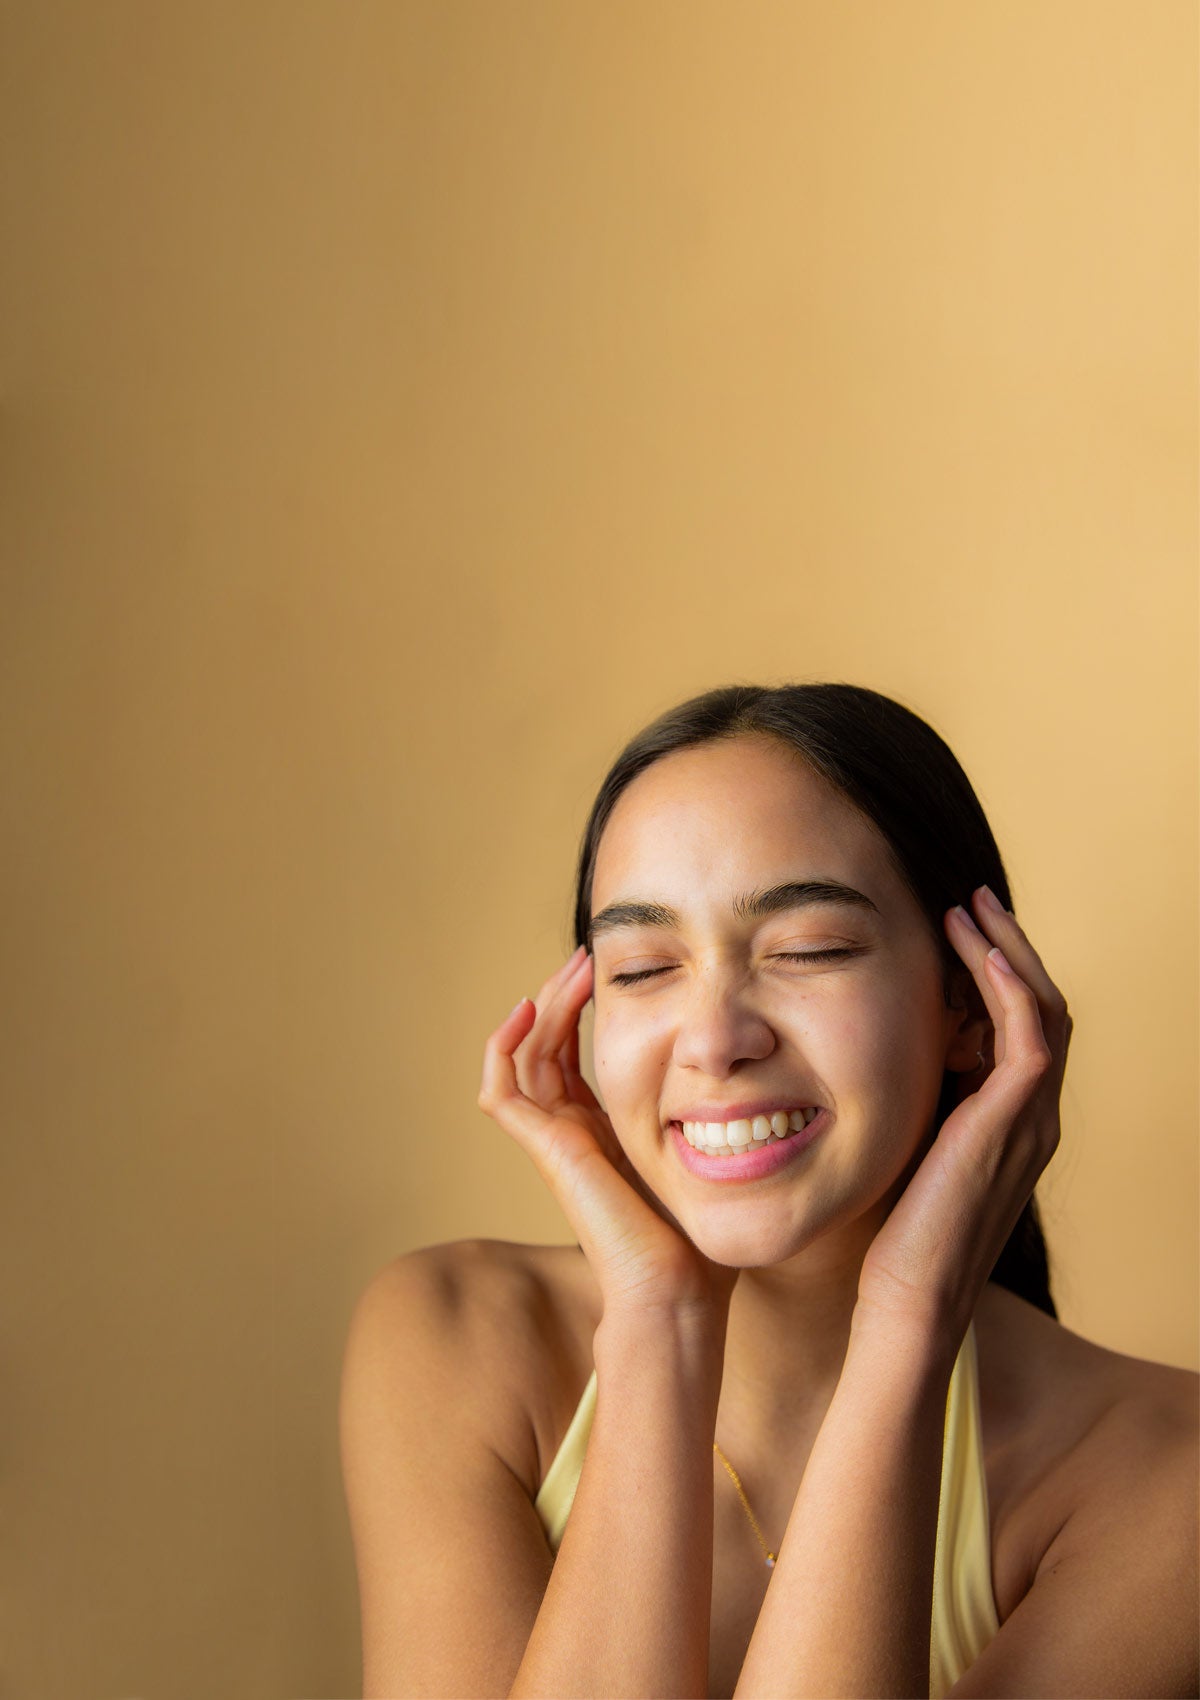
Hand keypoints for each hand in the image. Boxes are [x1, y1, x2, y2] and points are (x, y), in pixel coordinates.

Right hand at [478, 946, 737, 1318]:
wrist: (681, 1288)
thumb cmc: (701, 1235)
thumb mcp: (708, 1151)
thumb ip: (710, 1116)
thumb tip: (750, 1067)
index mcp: (601, 1130)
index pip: (570, 1053)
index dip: (580, 1007)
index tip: (610, 967)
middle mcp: (571, 1131)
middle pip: (543, 1045)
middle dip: (563, 994)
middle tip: (588, 954)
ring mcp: (553, 1141)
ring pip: (522, 1056)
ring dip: (541, 1006)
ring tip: (574, 968)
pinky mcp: (547, 1151)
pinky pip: (501, 1092)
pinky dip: (503, 1048)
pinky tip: (525, 1010)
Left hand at [855, 885, 1069, 1341]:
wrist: (905, 1298)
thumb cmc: (891, 1233)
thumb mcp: (904, 1143)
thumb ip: (910, 1099)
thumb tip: (874, 1048)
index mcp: (1010, 1121)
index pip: (1021, 1023)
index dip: (995, 970)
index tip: (955, 927)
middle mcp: (1032, 1116)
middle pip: (1043, 1005)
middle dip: (1008, 947)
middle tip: (970, 902)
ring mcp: (1029, 1120)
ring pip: (1043, 1009)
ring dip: (1008, 951)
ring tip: (969, 910)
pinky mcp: (1011, 1124)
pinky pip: (1029, 1037)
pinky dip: (1008, 987)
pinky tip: (977, 951)